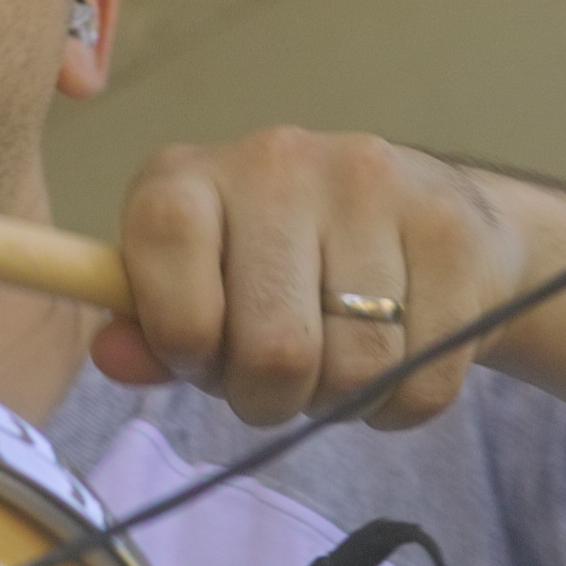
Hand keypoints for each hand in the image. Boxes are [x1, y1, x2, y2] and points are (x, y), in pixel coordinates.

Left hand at [92, 129, 528, 428]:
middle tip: (277, 380)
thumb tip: (112, 356)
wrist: (430, 218)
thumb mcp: (195, 287)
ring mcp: (373, 186)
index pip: (166, 244)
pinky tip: (394, 357)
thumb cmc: (281, 267)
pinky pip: (423, 379)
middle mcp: (278, 162)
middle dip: (270, 397)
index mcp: (190, 176)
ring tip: (336, 363)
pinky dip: (400, 403)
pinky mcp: (452, 230)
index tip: (201, 354)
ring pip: (357, 369)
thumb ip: (149, 330)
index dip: (181, 333)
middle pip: (274, 346)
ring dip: (341, 400)